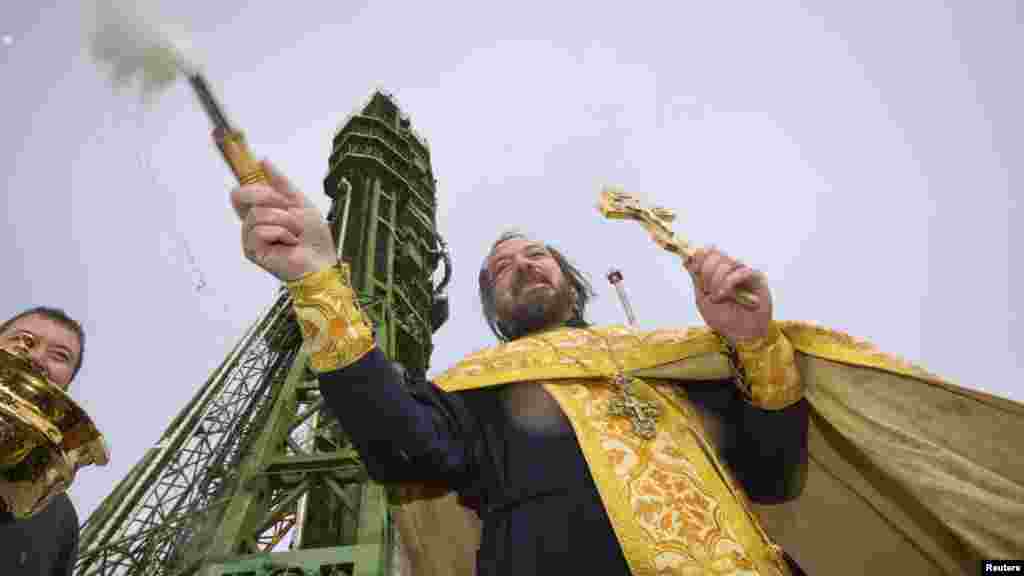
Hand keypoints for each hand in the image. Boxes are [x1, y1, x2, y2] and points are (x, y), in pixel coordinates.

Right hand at [230, 160, 337, 281]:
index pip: (242, 190)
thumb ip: (281, 183)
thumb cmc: (314, 238)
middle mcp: (252, 223)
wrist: (322, 259)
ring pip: (257, 212)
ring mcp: (250, 237)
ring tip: (295, 231)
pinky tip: (290, 242)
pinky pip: (261, 229)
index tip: (247, 158)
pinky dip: (282, 233)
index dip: (243, 176)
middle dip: (268, 195)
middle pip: (239, 195)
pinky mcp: (252, 250)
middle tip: (287, 206)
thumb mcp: (300, 202)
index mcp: (261, 211)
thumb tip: (263, 162)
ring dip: (285, 219)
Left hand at [683, 246, 771, 343]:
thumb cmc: (724, 320)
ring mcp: (744, 273)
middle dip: (706, 270)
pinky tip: (724, 295)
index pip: (708, 253)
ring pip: (727, 261)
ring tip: (716, 297)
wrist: (742, 335)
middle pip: (716, 254)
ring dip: (717, 279)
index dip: (698, 256)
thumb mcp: (702, 300)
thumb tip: (686, 260)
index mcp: (718, 273)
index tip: (693, 268)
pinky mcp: (757, 278)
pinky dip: (729, 282)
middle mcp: (731, 270)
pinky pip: (741, 271)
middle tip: (706, 288)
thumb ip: (696, 279)